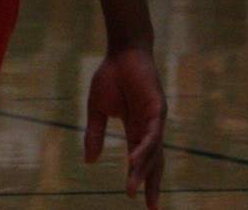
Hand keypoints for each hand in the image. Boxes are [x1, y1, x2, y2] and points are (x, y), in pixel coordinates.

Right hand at [85, 46, 165, 207]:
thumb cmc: (111, 76)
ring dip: (142, 170)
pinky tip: (136, 160)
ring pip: (152, 152)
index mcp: (136, 129)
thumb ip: (94, 134)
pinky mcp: (158, 109)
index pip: (142, 160)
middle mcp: (149, 128)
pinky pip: (153, 134)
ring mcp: (155, 120)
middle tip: (150, 207)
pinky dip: (145, 148)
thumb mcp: (96, 109)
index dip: (141, 179)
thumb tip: (89, 160)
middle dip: (151, 184)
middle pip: (154, 162)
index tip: (136, 200)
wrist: (122, 52)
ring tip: (132, 188)